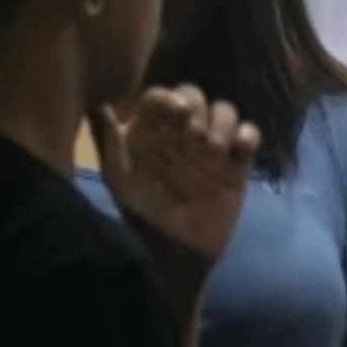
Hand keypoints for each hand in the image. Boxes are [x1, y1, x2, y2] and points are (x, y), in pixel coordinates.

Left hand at [91, 84, 259, 260]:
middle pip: (194, 96)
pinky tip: (240, 146)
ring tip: (214, 147)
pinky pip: (249, 137)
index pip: (160, 97)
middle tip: (193, 133)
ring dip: (221, 120)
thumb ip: (110, 140)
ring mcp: (211, 147)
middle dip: (196, 106)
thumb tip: (98, 104)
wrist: (176, 251)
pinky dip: (248, 134)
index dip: (167, 97)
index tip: (174, 112)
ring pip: (224, 110)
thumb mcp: (120, 177)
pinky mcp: (236, 164)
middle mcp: (181, 133)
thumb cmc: (143, 213)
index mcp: (152, 131)